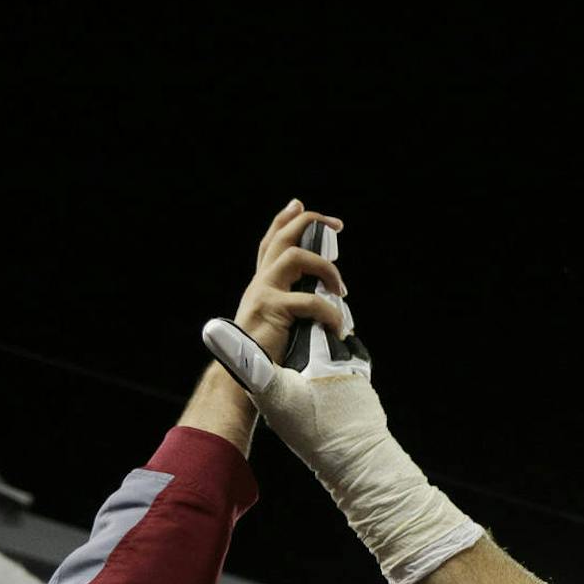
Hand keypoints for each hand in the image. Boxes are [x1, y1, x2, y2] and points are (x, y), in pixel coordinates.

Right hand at [231, 200, 348, 363]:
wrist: (243, 379)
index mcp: (262, 284)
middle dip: (309, 223)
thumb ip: (295, 307)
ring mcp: (263, 292)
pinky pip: (309, 301)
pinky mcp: (272, 309)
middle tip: (336, 226)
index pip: (271, 242)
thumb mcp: (281, 325)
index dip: (284, 220)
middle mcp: (260, 282)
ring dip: (326, 268)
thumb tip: (326, 301)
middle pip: (282, 238)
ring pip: (296, 256)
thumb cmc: (265, 357)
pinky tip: (338, 327)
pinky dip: (330, 313)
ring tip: (341, 290)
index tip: (300, 205)